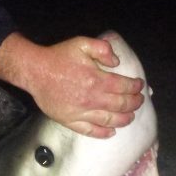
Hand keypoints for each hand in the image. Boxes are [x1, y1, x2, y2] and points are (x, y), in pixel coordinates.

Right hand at [0, 33, 144, 137]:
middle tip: (139, 100)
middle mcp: (92, 99)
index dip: (136, 86)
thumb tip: (117, 62)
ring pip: (110, 120)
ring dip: (124, 119)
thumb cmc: (58, 57)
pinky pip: (90, 130)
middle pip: (121, 105)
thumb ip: (103, 49)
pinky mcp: (70, 121)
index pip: (124, 87)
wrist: (35, 71)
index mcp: (97, 80)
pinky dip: (103, 133)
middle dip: (134, 103)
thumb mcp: (82, 43)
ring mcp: (82, 112)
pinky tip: (111, 131)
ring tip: (130, 116)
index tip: (140, 85)